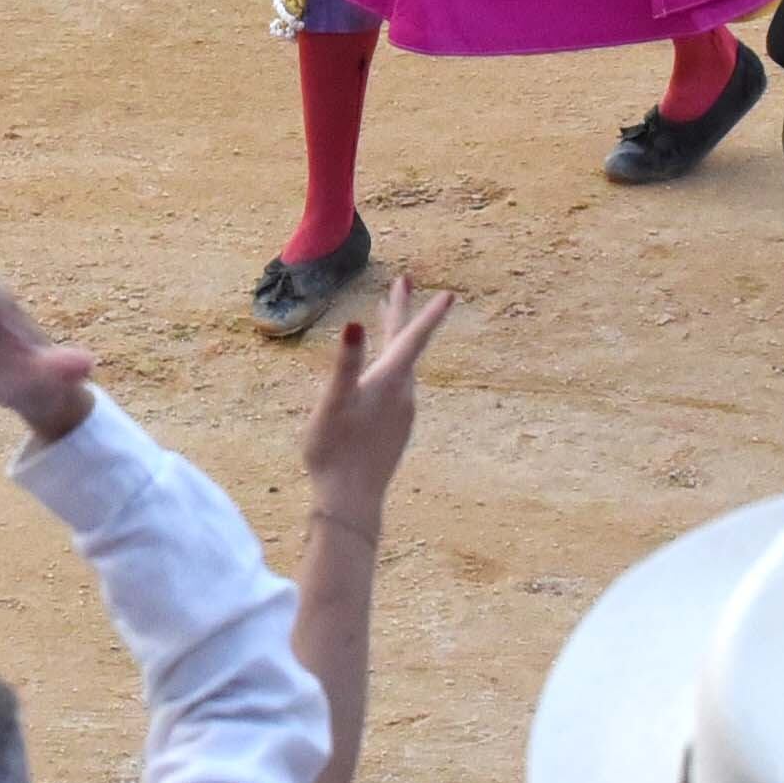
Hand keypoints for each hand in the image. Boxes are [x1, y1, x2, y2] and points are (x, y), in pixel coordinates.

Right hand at [302, 277, 455, 528]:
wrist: (350, 500)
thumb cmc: (336, 450)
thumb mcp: (334, 401)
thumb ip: (346, 362)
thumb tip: (355, 324)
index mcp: (390, 382)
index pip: (412, 338)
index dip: (428, 314)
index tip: (449, 293)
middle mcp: (402, 394)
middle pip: (406, 345)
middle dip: (401, 313)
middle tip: (404, 282)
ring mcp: (401, 413)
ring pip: (401, 367)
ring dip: (395, 340)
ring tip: (386, 321)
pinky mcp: (395, 430)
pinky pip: (395, 388)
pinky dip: (390, 368)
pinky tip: (378, 376)